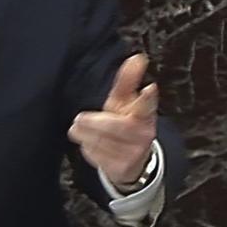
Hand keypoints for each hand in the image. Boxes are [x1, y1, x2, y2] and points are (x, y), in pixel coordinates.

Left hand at [68, 53, 158, 187]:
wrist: (132, 160)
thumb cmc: (126, 123)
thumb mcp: (125, 102)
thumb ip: (128, 80)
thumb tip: (137, 58)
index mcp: (145, 115)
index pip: (147, 105)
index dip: (148, 97)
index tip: (149, 88)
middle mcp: (143, 134)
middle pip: (119, 127)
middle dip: (97, 123)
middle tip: (80, 118)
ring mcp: (134, 153)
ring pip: (106, 142)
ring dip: (87, 135)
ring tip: (77, 129)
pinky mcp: (122, 168)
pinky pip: (100, 157)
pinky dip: (89, 149)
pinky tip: (87, 143)